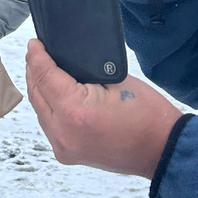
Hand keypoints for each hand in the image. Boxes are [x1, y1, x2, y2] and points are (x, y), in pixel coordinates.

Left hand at [26, 39, 180, 178]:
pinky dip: (47, 108)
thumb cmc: (148, 115)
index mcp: (74, 111)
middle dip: (34, 70)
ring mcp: (63, 146)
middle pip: (36, 94)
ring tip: (42, 71)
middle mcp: (63, 132)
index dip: (36, 56)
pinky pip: (48, 125)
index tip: (34, 44)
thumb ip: (82, 70)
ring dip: (39, 90)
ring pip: (39, 111)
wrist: (163, 151)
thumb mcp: (115, 81)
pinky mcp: (67, 154)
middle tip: (36, 53)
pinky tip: (52, 94)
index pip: (44, 76)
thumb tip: (59, 60)